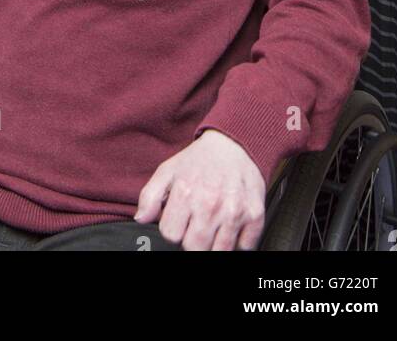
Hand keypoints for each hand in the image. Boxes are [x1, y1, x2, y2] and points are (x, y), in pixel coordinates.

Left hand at [134, 130, 265, 250]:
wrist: (234, 144)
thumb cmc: (200, 160)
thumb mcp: (168, 171)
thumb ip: (149, 196)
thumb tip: (141, 219)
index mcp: (186, 192)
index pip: (170, 235)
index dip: (173, 229)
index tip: (180, 220)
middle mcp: (210, 204)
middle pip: (194, 247)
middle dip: (192, 239)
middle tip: (197, 223)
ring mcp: (234, 212)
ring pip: (219, 252)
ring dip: (214, 242)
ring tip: (213, 224)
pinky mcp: (255, 216)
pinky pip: (244, 247)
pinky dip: (238, 241)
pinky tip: (231, 225)